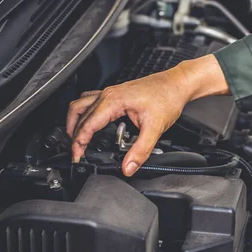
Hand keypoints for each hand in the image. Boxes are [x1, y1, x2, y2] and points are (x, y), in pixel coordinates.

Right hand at [67, 54, 229, 175]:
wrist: (176, 84)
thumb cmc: (167, 98)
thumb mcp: (155, 128)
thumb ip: (140, 150)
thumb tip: (128, 167)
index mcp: (113, 101)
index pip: (87, 125)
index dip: (79, 143)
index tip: (77, 157)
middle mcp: (108, 94)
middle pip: (80, 115)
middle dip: (74, 136)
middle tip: (76, 153)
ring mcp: (110, 92)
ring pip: (81, 105)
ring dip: (75, 122)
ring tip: (76, 139)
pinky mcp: (115, 94)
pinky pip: (91, 102)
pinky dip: (85, 114)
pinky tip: (91, 124)